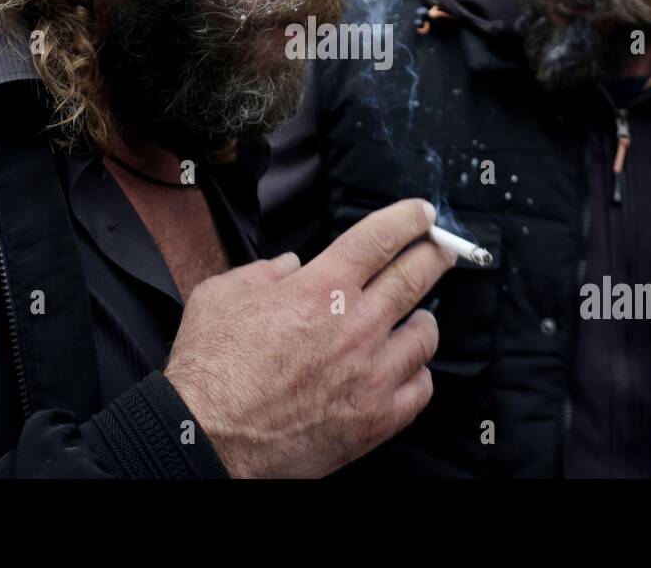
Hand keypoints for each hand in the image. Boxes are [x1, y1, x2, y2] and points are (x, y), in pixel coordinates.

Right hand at [164, 198, 452, 477]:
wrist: (209, 437)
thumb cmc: (210, 368)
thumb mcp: (222, 294)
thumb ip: (264, 272)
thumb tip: (290, 266)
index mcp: (320, 289)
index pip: (379, 238)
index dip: (407, 219)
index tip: (423, 213)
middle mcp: (355, 326)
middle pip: (414, 278)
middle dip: (434, 256)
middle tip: (441, 250)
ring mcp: (370, 374)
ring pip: (424, 336)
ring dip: (424, 319)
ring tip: (420, 317)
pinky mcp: (375, 419)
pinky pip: (420, 389)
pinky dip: (418, 374)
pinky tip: (407, 369)